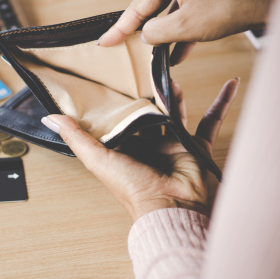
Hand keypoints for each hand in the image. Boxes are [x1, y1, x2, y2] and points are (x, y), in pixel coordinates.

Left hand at [41, 78, 238, 221]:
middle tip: (142, 71)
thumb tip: (50, 117)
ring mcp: (172, 145)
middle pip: (147, 114)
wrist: (171, 207)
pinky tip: (229, 85)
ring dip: (173, 94)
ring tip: (169, 73)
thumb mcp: (97, 159)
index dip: (116, 101)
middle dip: (145, 95)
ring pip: (174, 113)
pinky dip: (221, 104)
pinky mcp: (195, 146)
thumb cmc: (133, 188)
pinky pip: (210, 121)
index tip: (112, 80)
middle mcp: (147, 146)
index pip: (118, 119)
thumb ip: (76, 137)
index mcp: (123, 148)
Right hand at [99, 0, 271, 64]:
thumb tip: (146, 35)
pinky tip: (179, 54)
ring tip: (157, 56)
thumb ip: (157, 32)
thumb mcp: (185, 25)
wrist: (267, 2)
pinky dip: (181, 34)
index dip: (118, 29)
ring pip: (169, 14)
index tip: (105, 41)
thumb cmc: (232, 4)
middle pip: (151, 9)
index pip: (136, 8)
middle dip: (142, 31)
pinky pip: (185, 16)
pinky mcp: (204, 0)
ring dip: (164, 36)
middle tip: (123, 46)